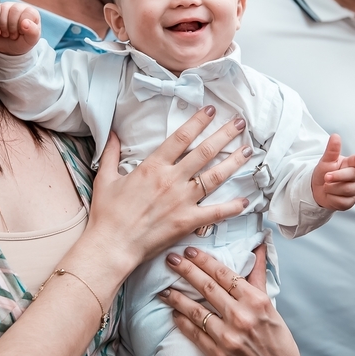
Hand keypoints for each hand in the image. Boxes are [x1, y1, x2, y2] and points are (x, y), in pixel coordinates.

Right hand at [0, 1, 41, 55]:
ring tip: (6, 34)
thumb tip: (25, 22)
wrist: (8, 48)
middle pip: (15, 10)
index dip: (23, 26)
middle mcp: (20, 7)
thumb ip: (33, 32)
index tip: (22, 33)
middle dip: (12, 26)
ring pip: (3, 10)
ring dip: (3, 26)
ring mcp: (7, 8)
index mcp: (31, 12)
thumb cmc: (23, 42)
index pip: (28, 13)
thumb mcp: (31, 40)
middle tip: (13, 36)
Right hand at [88, 108, 254, 270]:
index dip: (198, 121)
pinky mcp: (187, 221)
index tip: (211, 110)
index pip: (181, 137)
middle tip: (240, 123)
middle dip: (225, 135)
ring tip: (248, 150)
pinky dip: (232, 207)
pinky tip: (246, 200)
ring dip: (234, 162)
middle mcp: (172, 180)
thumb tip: (113, 132)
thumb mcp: (106, 178)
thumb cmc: (107, 214)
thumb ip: (111, 153)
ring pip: (214, 177)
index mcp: (153, 166)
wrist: (112, 245)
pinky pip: (215, 212)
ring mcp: (182, 200)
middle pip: (205, 152)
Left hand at [158, 245, 299, 355]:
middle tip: (170, 259)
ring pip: (196, 311)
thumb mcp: (269, 303)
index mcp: (255, 301)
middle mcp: (242, 317)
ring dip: (177, 298)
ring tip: (164, 289)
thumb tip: (258, 245)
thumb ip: (258, 274)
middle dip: (186, 270)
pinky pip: (194, 334)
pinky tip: (173, 312)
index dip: (204, 260)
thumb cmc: (275, 335)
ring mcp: (229, 337)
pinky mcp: (219, 355)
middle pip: (207, 288)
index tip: (190, 250)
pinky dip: (182, 322)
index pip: (224, 274)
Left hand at [310, 134, 354, 210]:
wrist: (317, 190)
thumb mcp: (325, 161)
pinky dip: (331, 198)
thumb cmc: (324, 172)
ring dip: (331, 188)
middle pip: (351, 176)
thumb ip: (331, 150)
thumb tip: (335, 136)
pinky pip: (342, 201)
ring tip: (327, 186)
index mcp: (351, 164)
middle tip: (326, 177)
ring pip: (345, 190)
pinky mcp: (351, 201)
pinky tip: (330, 195)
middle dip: (337, 176)